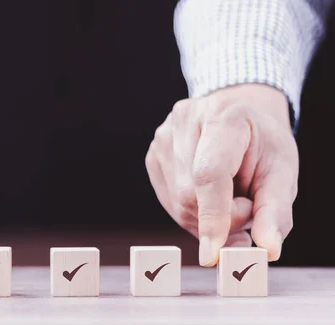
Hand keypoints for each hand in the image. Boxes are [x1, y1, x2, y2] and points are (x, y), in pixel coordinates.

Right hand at [145, 84, 298, 265]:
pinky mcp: (153, 156)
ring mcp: (163, 137)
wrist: (241, 116)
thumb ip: (276, 212)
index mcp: (223, 117)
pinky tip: (209, 198)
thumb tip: (268, 249)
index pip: (209, 174)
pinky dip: (192, 211)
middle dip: (220, 218)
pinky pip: (169, 201)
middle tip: (247, 209)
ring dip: (206, 217)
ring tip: (230, 199)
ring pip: (177, 203)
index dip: (212, 217)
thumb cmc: (263, 143)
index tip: (214, 254)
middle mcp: (185, 122)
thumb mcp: (282, 172)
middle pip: (190, 195)